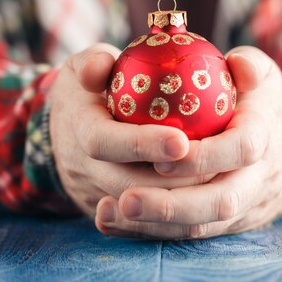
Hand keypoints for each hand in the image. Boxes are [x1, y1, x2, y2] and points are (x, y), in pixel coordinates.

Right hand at [49, 43, 207, 216]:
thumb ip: (95, 61)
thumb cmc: (86, 88)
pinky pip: (140, 220)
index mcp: (77, 126)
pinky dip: (171, 215)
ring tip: (217, 183)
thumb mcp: (84, 64)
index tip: (181, 139)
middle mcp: (82, 166)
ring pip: (136, 207)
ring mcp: (93, 191)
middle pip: (125, 184)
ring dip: (177, 200)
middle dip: (170, 182)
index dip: (140, 143)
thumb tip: (103, 65)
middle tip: (215, 168)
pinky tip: (205, 200)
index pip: (103, 141)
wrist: (64, 127)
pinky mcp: (108, 206)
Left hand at [94, 46, 281, 238]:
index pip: (242, 150)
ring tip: (109, 211)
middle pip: (221, 202)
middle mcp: (257, 179)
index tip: (164, 157)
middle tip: (126, 198)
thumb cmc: (260, 102)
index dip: (205, 156)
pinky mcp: (225, 223)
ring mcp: (243, 206)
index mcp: (264, 136)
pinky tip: (111, 220)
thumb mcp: (262, 75)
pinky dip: (150, 231)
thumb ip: (249, 64)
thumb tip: (237, 63)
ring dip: (155, 224)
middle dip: (172, 205)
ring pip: (202, 226)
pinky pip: (189, 235)